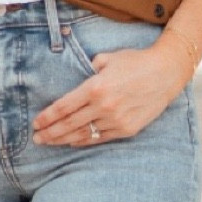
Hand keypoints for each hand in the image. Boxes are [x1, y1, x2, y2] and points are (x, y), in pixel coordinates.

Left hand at [33, 41, 189, 147]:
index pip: (63, 107)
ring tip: (50, 143)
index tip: (36, 123)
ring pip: (83, 134)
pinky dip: (84, 141)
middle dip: (50, 133)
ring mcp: (116, 120)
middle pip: (69, 124)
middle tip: (37, 139)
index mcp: (95, 87)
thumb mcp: (108, 59)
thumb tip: (76, 80)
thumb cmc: (135, 62)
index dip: (47, 117)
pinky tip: (72, 142)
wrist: (166, 73)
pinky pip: (100, 138)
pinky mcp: (127, 129)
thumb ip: (89, 69)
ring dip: (63, 139)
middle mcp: (104, 106)